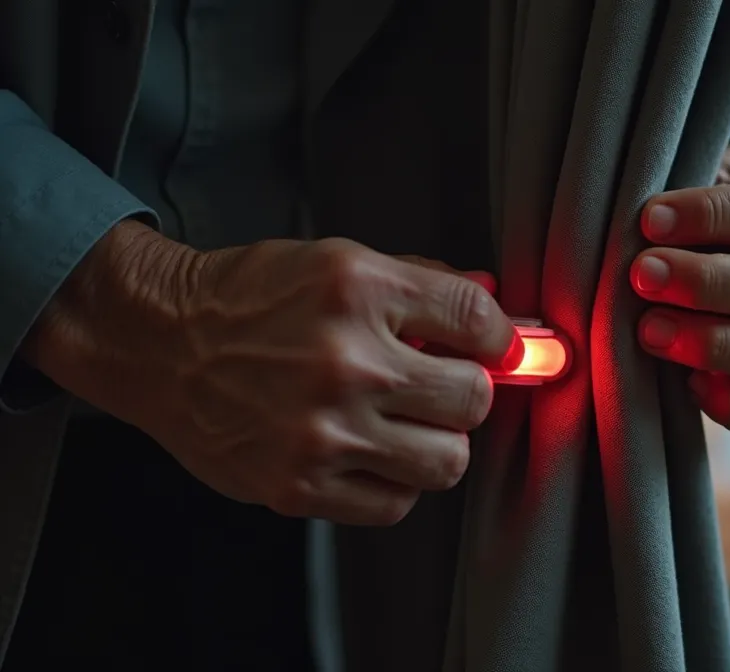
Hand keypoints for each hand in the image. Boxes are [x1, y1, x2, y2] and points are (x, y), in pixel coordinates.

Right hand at [26, 222, 521, 525]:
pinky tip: (371, 454)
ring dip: (438, 443)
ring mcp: (322, 429)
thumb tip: (493, 304)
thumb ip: (423, 284)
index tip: (497, 350)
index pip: (477, 322)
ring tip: (407, 423)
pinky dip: (394, 483)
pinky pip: (395, 504)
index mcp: (357, 291)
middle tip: (440, 387)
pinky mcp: (299, 485)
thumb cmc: (251, 301)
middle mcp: (344, 361)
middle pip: (472, 398)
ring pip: (447, 460)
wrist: (161, 344)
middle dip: (465, 391)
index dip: (501, 340)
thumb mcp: (338, 262)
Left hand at [631, 154, 729, 432]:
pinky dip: (729, 402)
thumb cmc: (716, 222)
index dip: (704, 216)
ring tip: (649, 330)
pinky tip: (691, 385)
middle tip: (643, 276)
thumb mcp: (717, 187)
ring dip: (704, 341)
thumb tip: (643, 219)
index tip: (650, 220)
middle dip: (698, 280)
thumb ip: (692, 190)